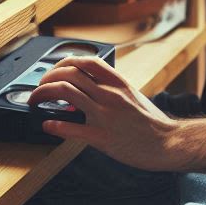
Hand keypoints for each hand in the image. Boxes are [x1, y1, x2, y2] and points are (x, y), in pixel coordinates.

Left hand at [28, 56, 180, 170]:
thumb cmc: (152, 122)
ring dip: (43, 94)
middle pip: (70, 73)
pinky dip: (55, 125)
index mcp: (117, 82)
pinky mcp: (103, 138)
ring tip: (35, 101)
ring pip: (66, 93)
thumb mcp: (132, 95)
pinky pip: (73, 128)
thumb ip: (111, 88)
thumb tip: (88, 85)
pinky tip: (47, 125)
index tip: (54, 70)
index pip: (86, 61)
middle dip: (47, 78)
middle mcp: (109, 94)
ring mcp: (105, 115)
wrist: (170, 143)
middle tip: (39, 87)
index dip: (64, 62)